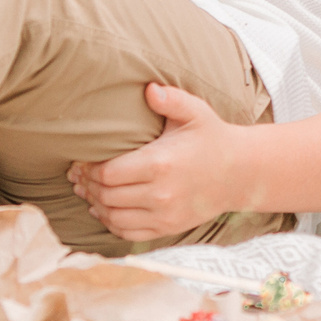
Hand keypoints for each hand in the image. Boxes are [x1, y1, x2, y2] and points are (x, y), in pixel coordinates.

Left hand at [69, 84, 250, 240]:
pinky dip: (111, 223)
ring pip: (113, 216)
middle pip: (106, 195)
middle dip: (88, 185)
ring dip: (96, 205)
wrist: (241, 173)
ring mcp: (164, 215)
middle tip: (79, 175)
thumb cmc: (212, 138)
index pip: (108, 173)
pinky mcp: (168, 228)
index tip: (83, 160)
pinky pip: (128, 232)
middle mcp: (160, 194)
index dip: (88, 169)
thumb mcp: (195, 112)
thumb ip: (170, 99)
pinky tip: (105, 210)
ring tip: (89, 191)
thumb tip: (148, 89)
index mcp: (160, 164)